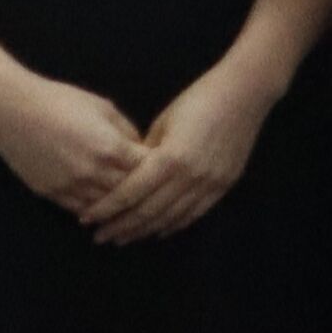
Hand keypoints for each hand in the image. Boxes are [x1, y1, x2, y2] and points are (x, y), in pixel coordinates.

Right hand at [0, 69, 147, 218]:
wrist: (13, 111)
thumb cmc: (61, 101)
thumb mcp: (104, 108)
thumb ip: (127, 131)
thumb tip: (143, 149)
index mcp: (111, 147)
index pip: (148, 169)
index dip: (159, 169)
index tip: (166, 169)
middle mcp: (93, 171)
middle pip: (130, 192)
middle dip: (143, 191)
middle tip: (154, 193)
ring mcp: (71, 186)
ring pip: (106, 207)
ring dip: (120, 207)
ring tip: (133, 207)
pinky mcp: (51, 194)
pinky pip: (80, 210)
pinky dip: (95, 211)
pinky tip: (104, 210)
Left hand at [88, 65, 269, 243]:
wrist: (245, 93)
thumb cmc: (197, 100)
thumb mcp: (163, 123)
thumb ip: (146, 154)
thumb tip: (130, 176)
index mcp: (169, 157)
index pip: (129, 193)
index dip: (106, 209)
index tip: (86, 219)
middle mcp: (189, 176)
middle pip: (148, 211)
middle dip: (120, 226)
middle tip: (100, 236)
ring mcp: (210, 183)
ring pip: (171, 217)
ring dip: (144, 230)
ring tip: (124, 239)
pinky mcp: (224, 184)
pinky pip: (196, 212)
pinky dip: (175, 225)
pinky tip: (159, 231)